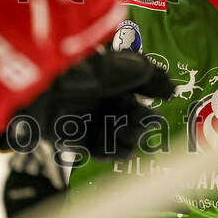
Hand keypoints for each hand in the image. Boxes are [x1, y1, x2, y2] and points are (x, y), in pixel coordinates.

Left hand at [2, 50, 173, 159]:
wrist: (44, 83)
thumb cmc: (90, 67)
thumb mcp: (129, 65)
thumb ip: (153, 77)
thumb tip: (173, 92)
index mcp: (111, 76)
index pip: (137, 97)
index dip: (148, 108)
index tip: (156, 114)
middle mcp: (100, 97)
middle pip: (129, 118)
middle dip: (141, 124)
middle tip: (144, 125)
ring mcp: (86, 117)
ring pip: (117, 136)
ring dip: (129, 138)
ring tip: (128, 133)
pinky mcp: (73, 137)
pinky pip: (99, 149)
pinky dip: (113, 152)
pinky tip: (124, 150)